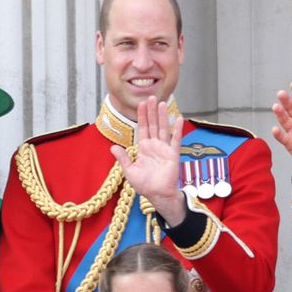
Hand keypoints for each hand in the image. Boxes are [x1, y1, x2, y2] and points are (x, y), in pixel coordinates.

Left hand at [110, 98, 187, 225]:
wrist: (158, 195)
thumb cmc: (145, 185)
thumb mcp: (129, 171)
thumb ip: (123, 158)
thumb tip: (112, 147)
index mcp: (144, 148)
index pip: (143, 128)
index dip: (142, 116)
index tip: (142, 103)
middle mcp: (155, 146)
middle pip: (153, 124)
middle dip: (152, 111)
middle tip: (152, 97)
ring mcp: (164, 149)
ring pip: (163, 128)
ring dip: (163, 116)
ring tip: (162, 103)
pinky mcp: (173, 154)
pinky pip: (175, 140)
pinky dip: (177, 129)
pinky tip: (179, 119)